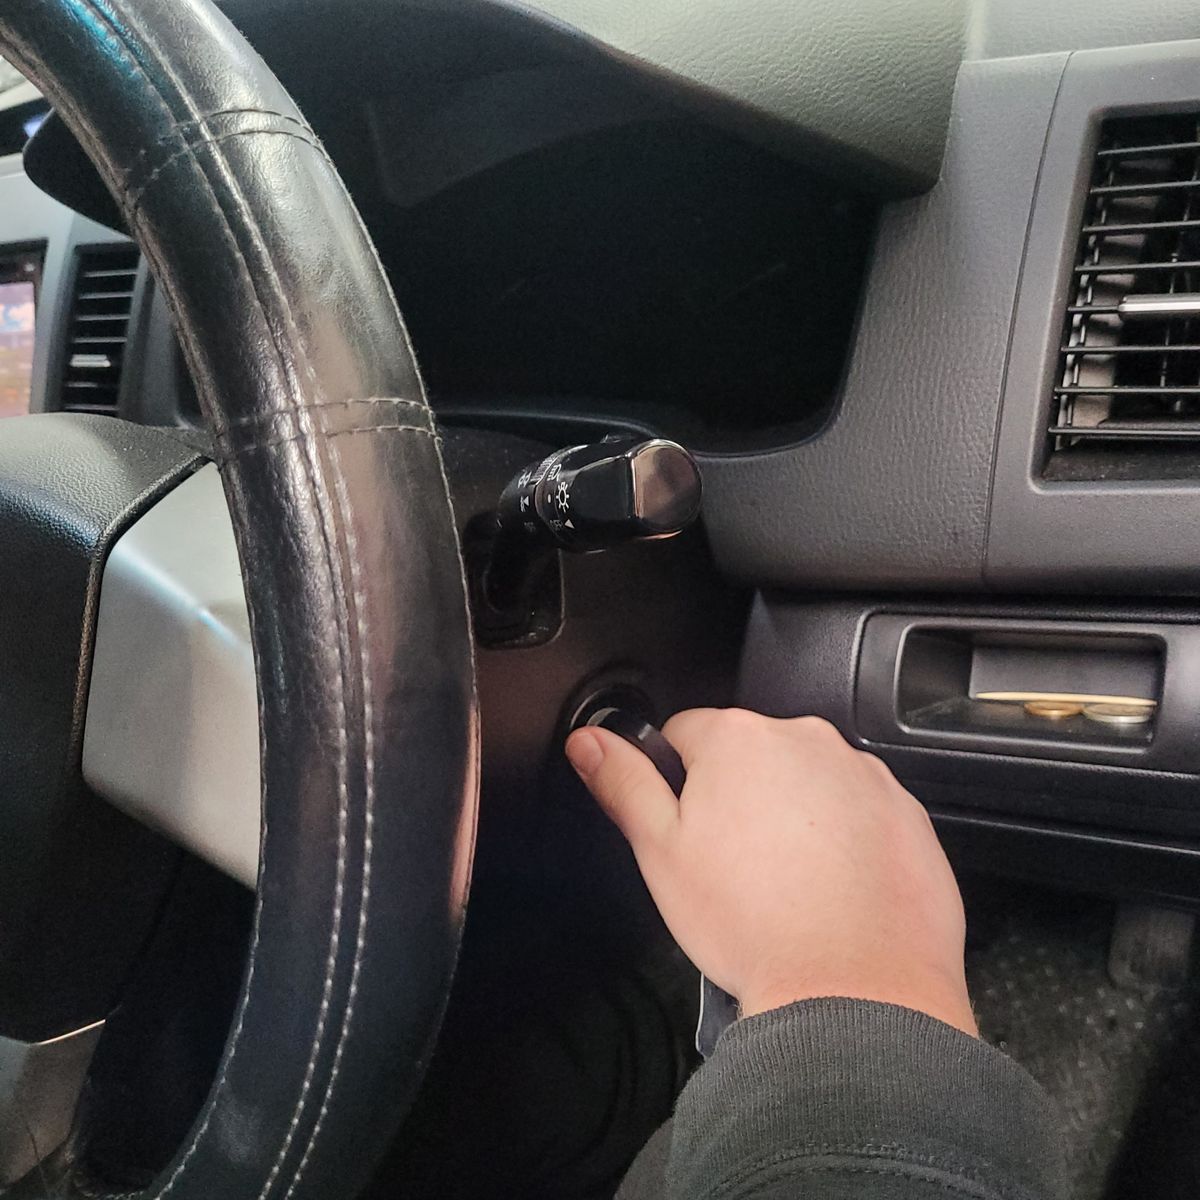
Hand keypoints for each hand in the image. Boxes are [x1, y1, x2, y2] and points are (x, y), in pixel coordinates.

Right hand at [565, 709, 975, 1034]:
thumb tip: (589, 741)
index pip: (684, 732)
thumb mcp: (661, 852)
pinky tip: (830, 891)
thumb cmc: (753, 923)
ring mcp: (863, 775)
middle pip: (751, 756)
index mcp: (737, 740)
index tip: (685, 826)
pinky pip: (860, 813)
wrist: (854, 990)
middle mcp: (805, 741)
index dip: (674, 780)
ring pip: (807, 783)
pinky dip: (844, 840)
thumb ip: (623, 783)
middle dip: (736, 796)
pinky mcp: (906, 814)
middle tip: (732, 865)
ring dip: (792, 815)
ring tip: (784, 885)